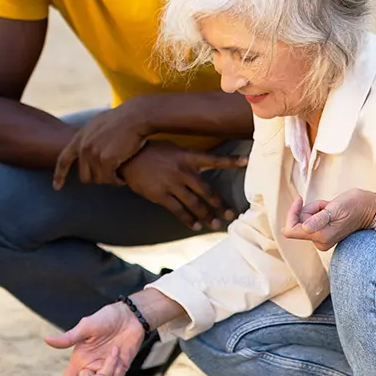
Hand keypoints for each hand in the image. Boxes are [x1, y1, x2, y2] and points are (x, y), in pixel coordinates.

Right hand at [45, 303, 147, 375]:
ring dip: (110, 368)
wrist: (129, 317)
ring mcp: (105, 368)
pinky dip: (119, 372)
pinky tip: (121, 358)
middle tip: (101, 371)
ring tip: (115, 350)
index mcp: (79, 359)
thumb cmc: (104, 319)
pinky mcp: (119, 369)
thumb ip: (69, 338)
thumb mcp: (85, 327)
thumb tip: (47, 340)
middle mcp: (90, 366)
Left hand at [53, 109, 146, 188]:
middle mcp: (83, 146)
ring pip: (98, 179)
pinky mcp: (106, 159)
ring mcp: (94, 153)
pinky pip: (109, 179)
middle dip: (97, 178)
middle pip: (84, 176)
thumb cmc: (124, 119)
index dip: (60, 175)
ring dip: (109, 180)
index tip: (57, 187)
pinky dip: (117, 181)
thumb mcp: (99, 124)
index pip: (64, 159)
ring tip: (120, 175)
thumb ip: (90, 136)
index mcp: (80, 137)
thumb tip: (88, 147)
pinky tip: (123, 178)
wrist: (136, 115)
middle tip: (111, 176)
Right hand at [120, 141, 247, 231]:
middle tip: (230, 215)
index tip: (247, 160)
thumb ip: (190, 158)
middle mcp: (182, 171)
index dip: (232, 160)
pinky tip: (195, 226)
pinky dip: (188, 220)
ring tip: (215, 224)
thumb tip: (207, 165)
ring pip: (194, 204)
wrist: (127, 158)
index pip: (214, 159)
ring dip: (206, 216)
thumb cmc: (152, 152)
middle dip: (220, 204)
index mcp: (187, 157)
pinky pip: (178, 211)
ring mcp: (171, 185)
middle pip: (207, 191)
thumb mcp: (174, 149)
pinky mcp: (161, 196)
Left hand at [283, 191, 375, 250]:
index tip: (299, 200)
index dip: (291, 213)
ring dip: (315, 210)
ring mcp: (322, 239)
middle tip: (326, 205)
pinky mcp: (324, 234)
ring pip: (305, 220)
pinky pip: (312, 221)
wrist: (371, 209)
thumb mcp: (336, 208)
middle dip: (309, 210)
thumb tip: (305, 227)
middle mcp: (320, 241)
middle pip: (298, 223)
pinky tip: (331, 211)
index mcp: (321, 237)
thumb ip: (319, 219)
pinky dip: (318, 212)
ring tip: (330, 208)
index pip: (290, 230)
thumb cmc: (355, 205)